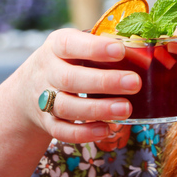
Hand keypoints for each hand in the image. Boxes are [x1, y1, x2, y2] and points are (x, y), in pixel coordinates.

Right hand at [16, 28, 140, 142]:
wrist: (29, 86)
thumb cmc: (69, 60)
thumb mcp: (79, 44)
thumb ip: (105, 44)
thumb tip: (147, 45)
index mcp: (57, 45)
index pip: (71, 44)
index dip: (95, 48)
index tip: (120, 50)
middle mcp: (47, 71)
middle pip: (70, 79)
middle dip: (104, 82)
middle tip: (135, 83)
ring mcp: (43, 98)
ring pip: (66, 107)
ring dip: (98, 110)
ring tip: (126, 109)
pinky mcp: (46, 122)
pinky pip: (62, 131)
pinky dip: (84, 133)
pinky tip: (107, 129)